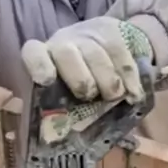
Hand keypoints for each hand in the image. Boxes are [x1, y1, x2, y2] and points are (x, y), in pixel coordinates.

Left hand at [21, 17, 152, 102]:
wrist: (103, 43)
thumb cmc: (79, 80)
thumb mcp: (68, 92)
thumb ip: (65, 109)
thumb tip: (66, 136)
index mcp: (45, 58)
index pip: (33, 53)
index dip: (39, 65)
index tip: (48, 79)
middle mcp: (63, 42)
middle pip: (67, 54)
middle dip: (81, 78)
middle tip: (91, 94)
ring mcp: (88, 35)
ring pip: (97, 54)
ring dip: (108, 79)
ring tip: (115, 96)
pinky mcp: (112, 32)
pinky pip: (121, 53)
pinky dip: (129, 76)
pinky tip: (134, 92)